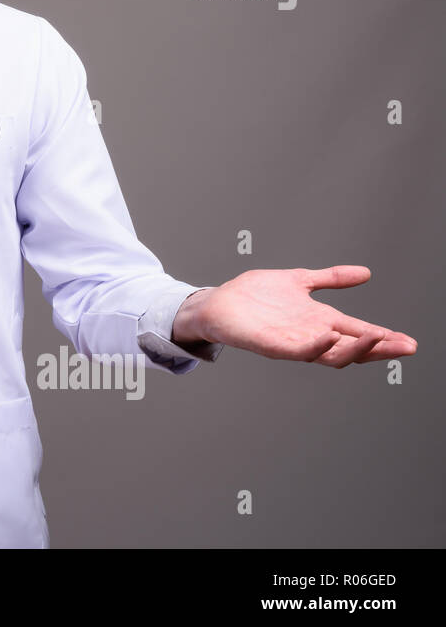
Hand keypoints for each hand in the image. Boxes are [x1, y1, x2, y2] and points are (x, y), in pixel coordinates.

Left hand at [174, 265, 416, 367]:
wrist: (218, 302)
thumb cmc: (255, 295)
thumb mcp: (300, 280)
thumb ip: (331, 278)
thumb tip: (366, 272)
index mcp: (320, 321)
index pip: (358, 332)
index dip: (383, 338)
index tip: (409, 342)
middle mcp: (311, 335)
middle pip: (353, 348)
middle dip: (380, 349)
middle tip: (406, 347)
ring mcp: (294, 342)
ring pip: (332, 354)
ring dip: (355, 349)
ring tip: (378, 340)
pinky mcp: (273, 345)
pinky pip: (300, 350)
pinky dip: (317, 345)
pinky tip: (331, 336)